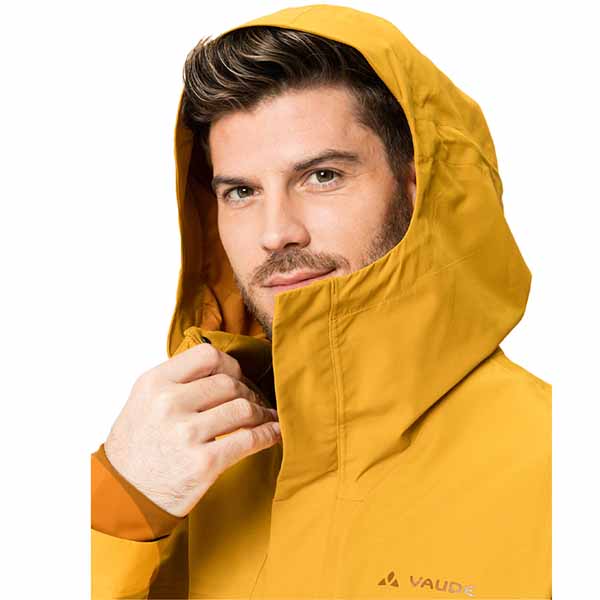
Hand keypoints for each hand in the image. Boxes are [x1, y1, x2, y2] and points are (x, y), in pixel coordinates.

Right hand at [104, 343, 279, 516]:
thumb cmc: (137, 449)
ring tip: (265, 417)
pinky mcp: (204, 462)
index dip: (229, 365)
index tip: (236, 377)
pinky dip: (269, 434)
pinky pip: (250, 439)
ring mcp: (186, 433)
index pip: (206, 355)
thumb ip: (177, 382)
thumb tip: (223, 369)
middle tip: (254, 402)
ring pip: (243, 408)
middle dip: (248, 392)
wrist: (123, 498)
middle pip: (229, 382)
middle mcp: (168, 403)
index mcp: (154, 383)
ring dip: (262, 413)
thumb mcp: (143, 402)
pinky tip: (274, 433)